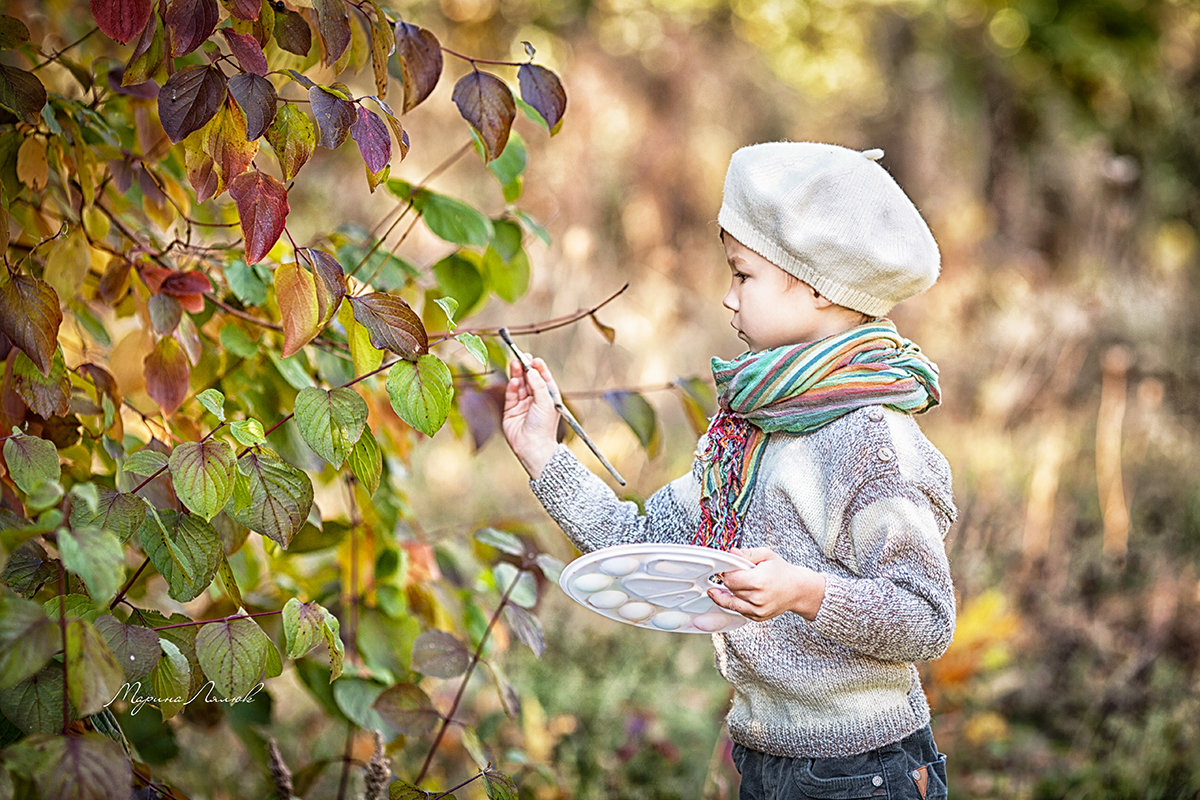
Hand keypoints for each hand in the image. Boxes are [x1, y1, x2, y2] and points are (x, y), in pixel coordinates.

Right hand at [502, 356, 560, 478]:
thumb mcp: (546, 402)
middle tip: (521, 357)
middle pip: (530, 379)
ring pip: (519, 385)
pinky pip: (511, 395)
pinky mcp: (511, 410)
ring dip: (517, 374)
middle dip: (525, 368)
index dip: (538, 368)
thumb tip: (532, 369)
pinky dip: (512, 386)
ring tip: (515, 363)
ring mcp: (523, 405)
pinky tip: (514, 381)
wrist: (532, 447)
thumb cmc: (544, 427)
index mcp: (548, 398)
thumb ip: (538, 384)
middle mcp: (536, 400)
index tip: (533, 359)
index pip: (543, 378)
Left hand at [708, 547, 825, 621]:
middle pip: (730, 590)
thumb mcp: (766, 555)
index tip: (730, 569)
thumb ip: (747, 554)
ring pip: (730, 603)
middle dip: (729, 583)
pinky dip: (736, 604)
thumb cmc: (782, 571)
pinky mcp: (757, 618)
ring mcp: (758, 610)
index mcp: (759, 581)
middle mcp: (758, 598)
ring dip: (728, 595)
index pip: (730, 579)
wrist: (798, 590)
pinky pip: (738, 611)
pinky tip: (738, 596)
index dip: (727, 573)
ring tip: (727, 588)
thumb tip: (731, 552)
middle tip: (735, 576)